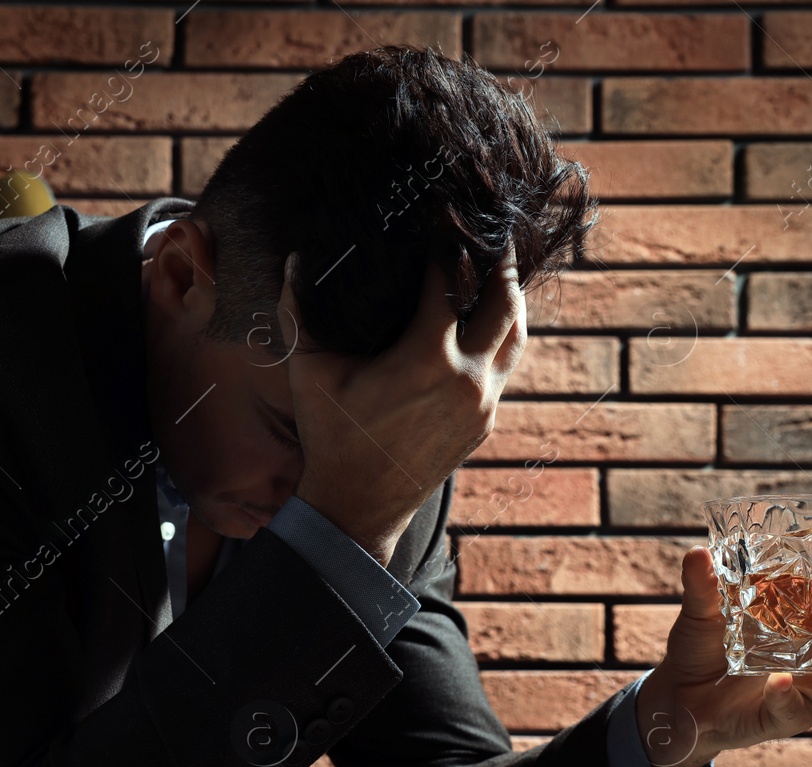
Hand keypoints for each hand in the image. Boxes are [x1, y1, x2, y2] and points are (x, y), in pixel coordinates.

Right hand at [278, 247, 525, 566]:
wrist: (359, 508)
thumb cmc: (331, 437)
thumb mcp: (311, 373)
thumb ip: (300, 312)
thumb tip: (295, 258)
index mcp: (427, 359)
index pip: (449, 282)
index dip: (446, 244)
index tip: (441, 214)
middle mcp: (467, 379)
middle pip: (504, 302)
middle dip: (499, 262)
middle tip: (492, 229)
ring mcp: (483, 403)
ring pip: (516, 336)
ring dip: (511, 297)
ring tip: (499, 266)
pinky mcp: (486, 421)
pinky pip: (506, 365)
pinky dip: (503, 334)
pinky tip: (491, 317)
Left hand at [635, 538, 811, 766]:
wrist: (678, 697)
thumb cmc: (703, 646)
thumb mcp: (701, 612)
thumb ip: (703, 586)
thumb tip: (697, 553)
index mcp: (808, 613)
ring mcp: (808, 684)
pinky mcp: (788, 714)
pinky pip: (797, 708)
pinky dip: (790, 695)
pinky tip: (781, 682)